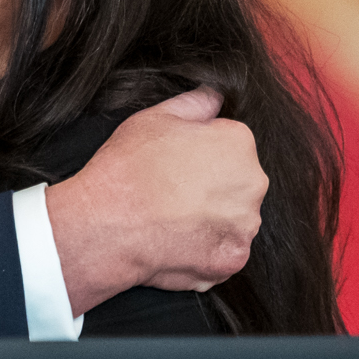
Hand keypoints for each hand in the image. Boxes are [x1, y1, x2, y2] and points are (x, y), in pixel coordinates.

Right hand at [43, 86, 265, 309]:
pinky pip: (226, 251)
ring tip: (174, 219)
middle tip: (174, 193)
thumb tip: (214, 99)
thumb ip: (195, 105)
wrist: (105, 227)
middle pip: (239, 183)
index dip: (202, 154)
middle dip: (214, 187)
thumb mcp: (155, 118)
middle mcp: (253, 182)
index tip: (178, 165)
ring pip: (235, 218)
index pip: (232, 145)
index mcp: (239, 142)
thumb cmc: (126, 170)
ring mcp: (245, 225)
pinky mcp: (233, 259)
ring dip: (213, 219)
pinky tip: (178, 240)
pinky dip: (207, 249)